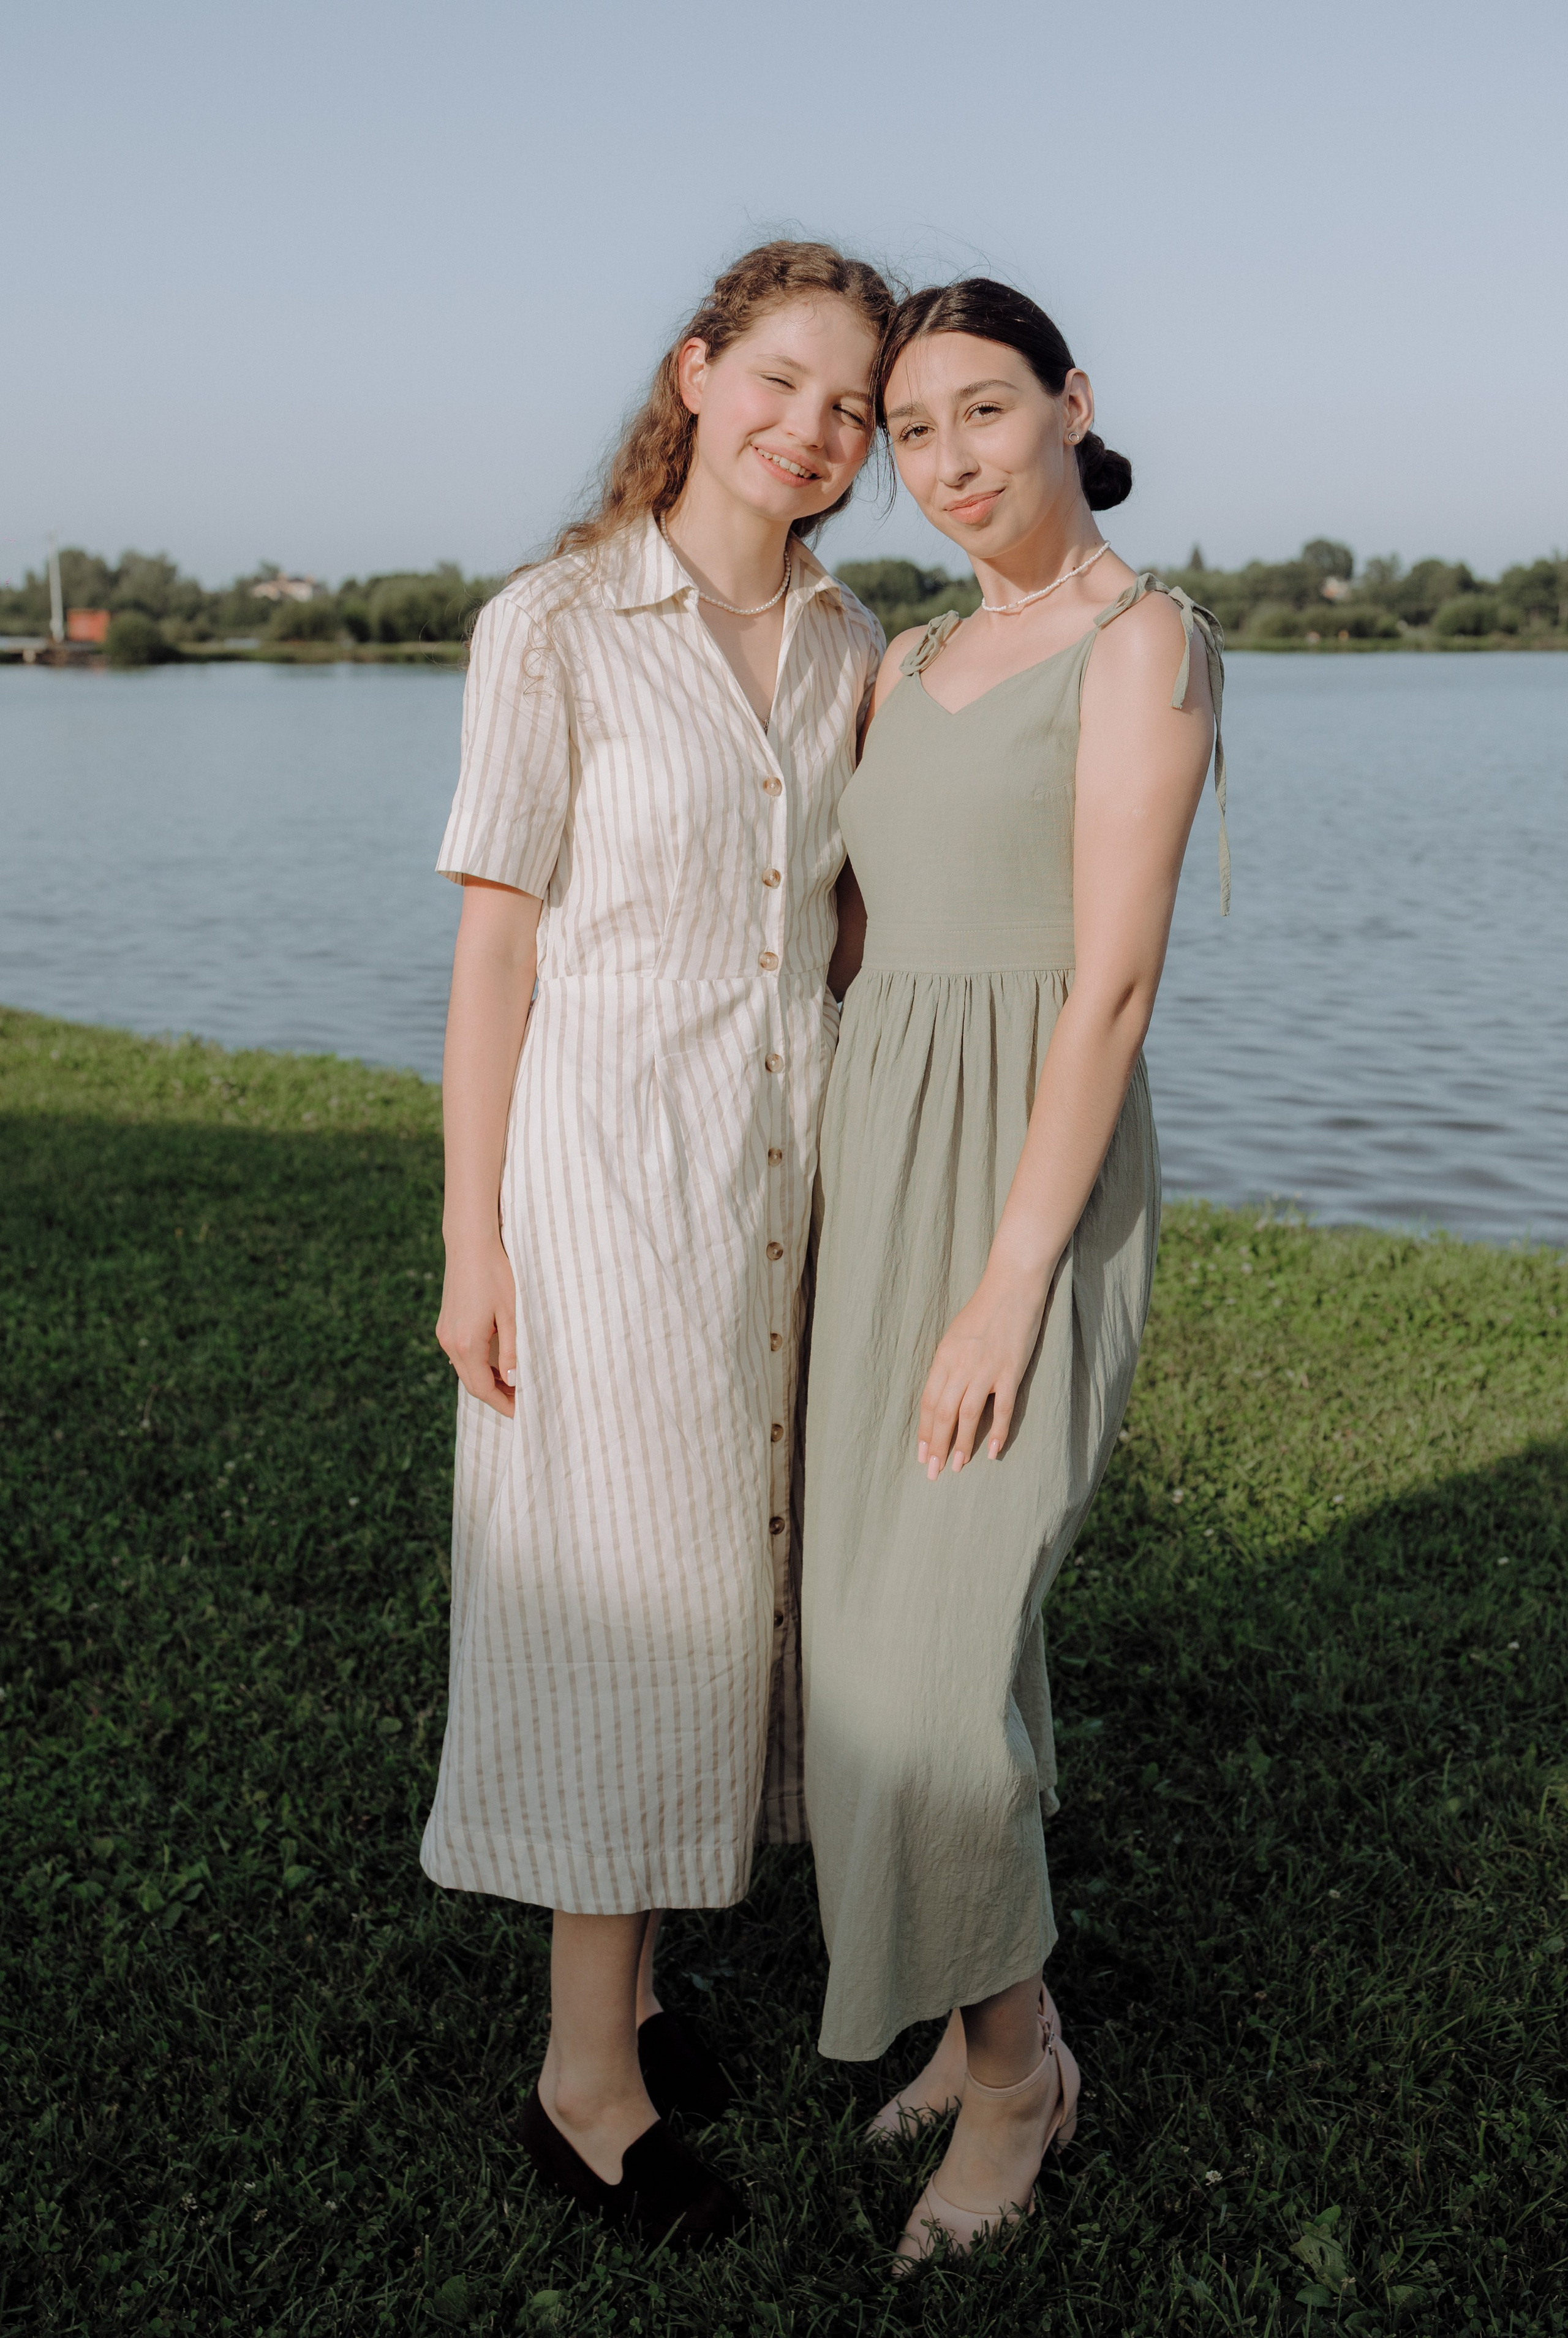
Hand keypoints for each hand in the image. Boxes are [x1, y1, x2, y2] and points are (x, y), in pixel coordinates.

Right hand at [437, 1237, 516, 1416]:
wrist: (469, 1245)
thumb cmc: (495, 1275)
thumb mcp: (511, 1314)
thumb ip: (512, 1351)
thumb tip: (514, 1381)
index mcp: (466, 1343)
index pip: (483, 1388)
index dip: (502, 1404)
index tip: (522, 1413)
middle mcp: (449, 1342)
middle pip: (472, 1384)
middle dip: (496, 1396)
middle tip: (522, 1403)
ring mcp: (444, 1333)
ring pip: (465, 1370)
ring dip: (487, 1381)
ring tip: (514, 1385)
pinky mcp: (445, 1324)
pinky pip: (461, 1355)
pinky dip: (478, 1365)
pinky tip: (498, 1364)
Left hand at [916, 1266, 1052, 1477]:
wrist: (1011, 1286)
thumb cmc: (983, 1311)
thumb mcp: (955, 1337)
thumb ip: (948, 1366)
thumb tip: (942, 1397)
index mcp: (943, 1357)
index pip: (927, 1402)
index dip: (923, 1431)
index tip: (921, 1454)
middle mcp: (960, 1365)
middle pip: (943, 1413)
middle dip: (936, 1445)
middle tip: (933, 1472)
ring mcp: (986, 1369)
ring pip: (968, 1414)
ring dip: (961, 1444)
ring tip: (956, 1466)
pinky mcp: (1011, 1370)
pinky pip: (1002, 1407)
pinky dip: (997, 1431)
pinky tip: (992, 1451)